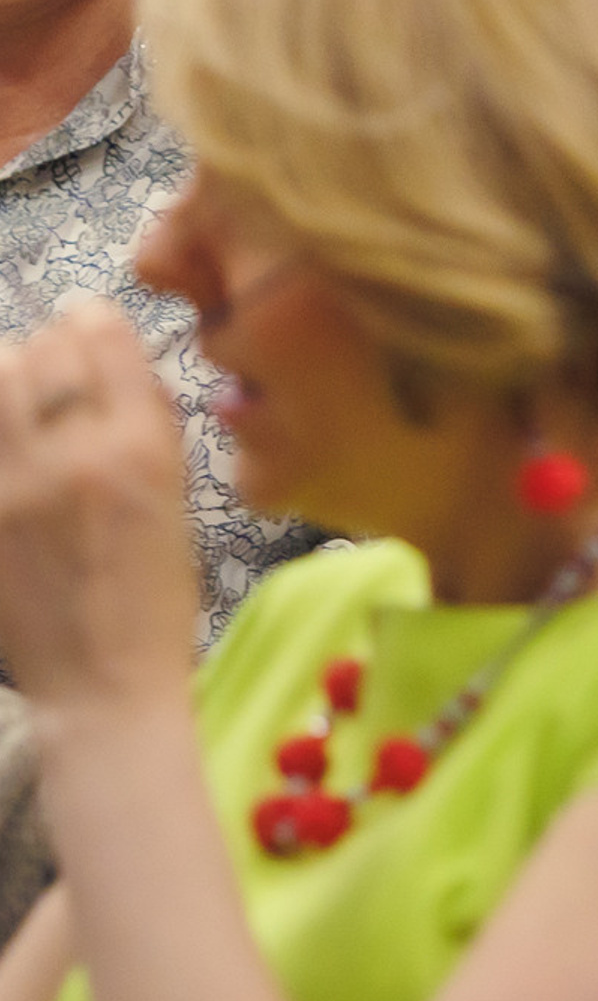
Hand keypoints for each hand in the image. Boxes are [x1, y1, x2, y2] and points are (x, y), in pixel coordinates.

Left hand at [0, 305, 198, 713]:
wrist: (103, 679)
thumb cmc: (158, 587)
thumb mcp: (177, 489)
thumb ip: (146, 418)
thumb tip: (114, 359)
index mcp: (138, 445)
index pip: (99, 334)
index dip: (91, 320)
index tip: (87, 324)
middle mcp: (69, 455)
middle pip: (35, 352)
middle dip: (46, 350)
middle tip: (51, 366)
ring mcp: (11, 488)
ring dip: (6, 380)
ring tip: (18, 399)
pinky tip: (7, 438)